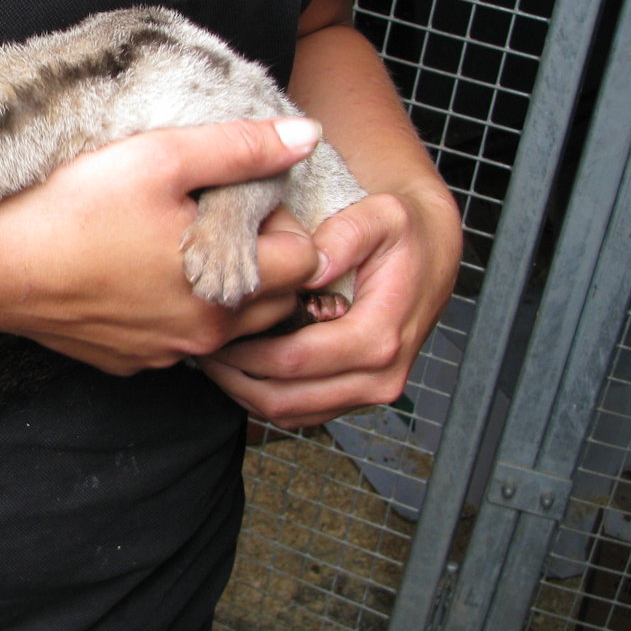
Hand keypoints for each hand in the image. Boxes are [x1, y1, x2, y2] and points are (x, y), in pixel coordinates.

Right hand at [0, 118, 327, 374]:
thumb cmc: (71, 208)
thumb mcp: (162, 157)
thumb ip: (242, 149)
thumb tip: (308, 138)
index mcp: (226, 290)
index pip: (304, 258)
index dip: (279, 217)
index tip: (235, 192)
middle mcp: (203, 336)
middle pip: (272, 296)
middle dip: (258, 254)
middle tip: (208, 210)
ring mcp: (162, 354)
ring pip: (223, 320)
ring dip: (216, 283)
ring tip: (171, 238)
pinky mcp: (124, 360)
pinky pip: (172, 335)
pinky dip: (169, 306)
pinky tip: (130, 269)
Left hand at [198, 187, 460, 426]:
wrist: (430, 252)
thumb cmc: (402, 233)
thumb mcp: (381, 216)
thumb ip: (346, 236)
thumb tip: (312, 265)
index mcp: (378, 337)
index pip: (294, 362)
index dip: (244, 353)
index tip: (211, 332)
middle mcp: (379, 376)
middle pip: (286, 398)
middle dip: (235, 378)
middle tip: (201, 349)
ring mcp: (370, 391)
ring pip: (291, 413)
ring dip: (245, 392)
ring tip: (214, 359)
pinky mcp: (358, 394)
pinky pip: (303, 412)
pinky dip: (266, 397)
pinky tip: (241, 368)